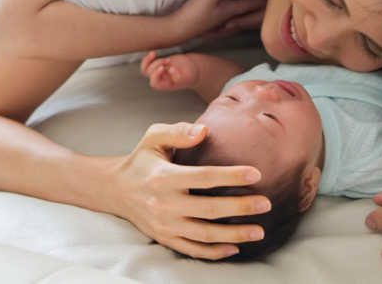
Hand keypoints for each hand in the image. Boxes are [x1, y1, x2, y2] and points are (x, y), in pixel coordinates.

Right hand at [104, 122, 268, 258]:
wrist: (115, 189)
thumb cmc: (141, 159)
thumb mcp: (153, 137)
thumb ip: (178, 131)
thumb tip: (203, 130)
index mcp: (163, 177)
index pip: (203, 177)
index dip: (230, 176)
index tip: (255, 173)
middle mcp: (164, 204)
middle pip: (208, 209)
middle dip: (240, 208)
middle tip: (266, 204)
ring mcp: (165, 225)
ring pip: (204, 235)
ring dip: (234, 235)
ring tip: (259, 231)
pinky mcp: (165, 238)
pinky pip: (192, 250)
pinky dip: (214, 252)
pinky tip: (235, 247)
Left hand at [140, 51, 199, 90]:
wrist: (191, 68)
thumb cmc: (190, 74)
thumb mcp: (188, 76)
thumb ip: (181, 76)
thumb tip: (171, 70)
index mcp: (166, 85)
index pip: (155, 83)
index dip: (155, 75)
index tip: (162, 67)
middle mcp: (160, 79)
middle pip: (150, 74)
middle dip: (157, 64)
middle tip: (169, 60)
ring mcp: (157, 72)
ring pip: (145, 69)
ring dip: (150, 60)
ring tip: (159, 55)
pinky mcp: (157, 64)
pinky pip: (147, 63)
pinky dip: (148, 58)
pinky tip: (153, 53)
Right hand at [167, 0, 266, 42]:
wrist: (177, 30)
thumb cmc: (194, 11)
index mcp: (229, 11)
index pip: (248, 5)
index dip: (259, 1)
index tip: (270, 0)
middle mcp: (226, 21)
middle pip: (245, 17)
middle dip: (256, 15)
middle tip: (266, 14)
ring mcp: (217, 28)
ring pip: (236, 24)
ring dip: (245, 21)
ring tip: (250, 20)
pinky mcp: (208, 32)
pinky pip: (226, 28)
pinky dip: (232, 26)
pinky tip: (226, 27)